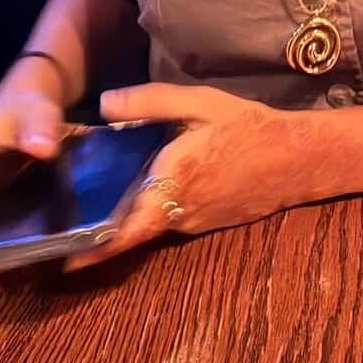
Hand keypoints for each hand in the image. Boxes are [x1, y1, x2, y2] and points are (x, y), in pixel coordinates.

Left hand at [63, 84, 313, 270]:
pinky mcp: (212, 222)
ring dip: (134, 215)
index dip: (94, 250)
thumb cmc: (246, 127)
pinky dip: (160, 208)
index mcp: (172, 184)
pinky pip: (176, 218)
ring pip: (156, 222)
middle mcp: (180, 213)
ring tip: (109, 197)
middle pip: (135, 227)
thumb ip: (150, 102)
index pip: (125, 229)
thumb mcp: (199, 103)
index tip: (65, 260)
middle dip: (106, 228)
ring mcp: (197, 222)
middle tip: (75, 220)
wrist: (297, 157)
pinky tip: (160, 185)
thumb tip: (104, 104)